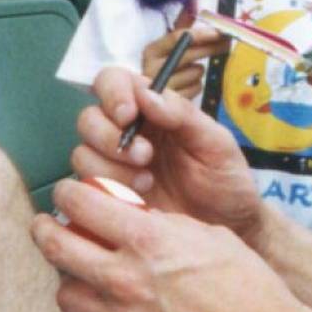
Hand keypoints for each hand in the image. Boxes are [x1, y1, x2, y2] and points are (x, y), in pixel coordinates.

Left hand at [34, 179, 293, 311]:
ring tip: (85, 273)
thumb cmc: (249, 291)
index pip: (81, 204)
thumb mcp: (207, 237)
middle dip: (46, 229)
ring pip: (67, 294)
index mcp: (147, 242)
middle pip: (56, 247)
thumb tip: (136, 221)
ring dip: (72, 278)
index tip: (70, 193)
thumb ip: (162, 228)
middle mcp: (125, 280)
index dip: (69, 193)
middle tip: (49, 225)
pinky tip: (125, 309)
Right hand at [69, 66, 262, 238]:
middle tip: (145, 156)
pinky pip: (86, 189)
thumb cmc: (226, 180)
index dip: (112, 93)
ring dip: (110, 168)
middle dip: (109, 136)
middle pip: (88, 118)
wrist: (230, 229)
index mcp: (151, 110)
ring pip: (82, 154)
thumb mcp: (215, 142)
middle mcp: (126, 134)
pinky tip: (137, 202)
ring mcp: (115, 167)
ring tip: (147, 184)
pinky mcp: (109, 198)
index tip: (128, 115)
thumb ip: (183, 114)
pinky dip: (107, 193)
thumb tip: (146, 93)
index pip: (113, 82)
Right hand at [139, 12, 224, 104]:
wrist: (148, 97)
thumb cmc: (164, 65)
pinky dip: (197, 85)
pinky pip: (197, 88)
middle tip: (227, 42)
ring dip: (200, 69)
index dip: (203, 33)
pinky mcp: (172, 103)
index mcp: (151, 50)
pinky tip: (188, 84)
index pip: (180, 37)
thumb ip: (183, 22)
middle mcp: (152, 68)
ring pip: (197, 73)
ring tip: (193, 68)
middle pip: (190, 53)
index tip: (221, 31)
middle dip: (211, 47)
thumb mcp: (170, 43)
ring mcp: (161, 88)